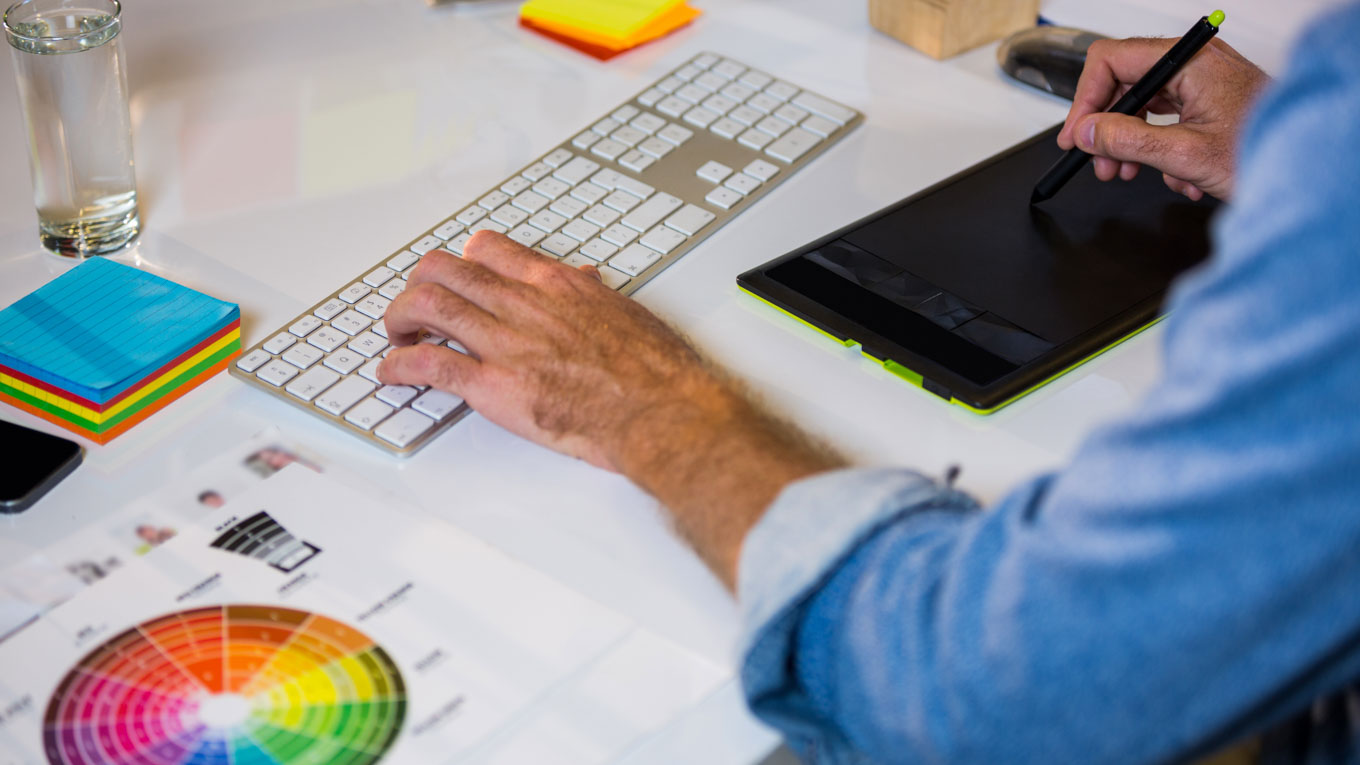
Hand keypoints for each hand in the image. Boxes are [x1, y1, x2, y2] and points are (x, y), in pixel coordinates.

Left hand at [378, 232, 841, 587]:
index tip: (456, 274)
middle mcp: (525, 304)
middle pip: (444, 271)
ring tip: (396, 336)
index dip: (463, 260)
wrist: (663, 411)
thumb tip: (585, 282)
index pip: (490, 249)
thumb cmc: (656, 372)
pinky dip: (399, 368)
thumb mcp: (627, 313)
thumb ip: (593, 297)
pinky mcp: (495, 386)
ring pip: (426, 307)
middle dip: (419, 286)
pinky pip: (429, 367)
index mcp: (557, 284)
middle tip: (415, 308)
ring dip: (399, 320)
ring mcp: (506, 343)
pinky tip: (391, 374)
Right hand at [1056, 36, 1269, 200]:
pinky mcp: (1207, 100)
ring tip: (1125, 172)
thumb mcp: (1184, 154)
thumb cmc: (1266, 152)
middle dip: (1106, 126)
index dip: (1085, 100)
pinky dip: (1156, 145)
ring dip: (1128, 142)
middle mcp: (1195, 63)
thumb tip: (1088, 131)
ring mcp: (1202, 80)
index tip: (1077, 135)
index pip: (1112, 61)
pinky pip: (1164, 116)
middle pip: (1124, 83)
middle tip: (1097, 160)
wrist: (1308, 169)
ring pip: (1142, 103)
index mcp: (1189, 62)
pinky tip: (1168, 172)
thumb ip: (1128, 140)